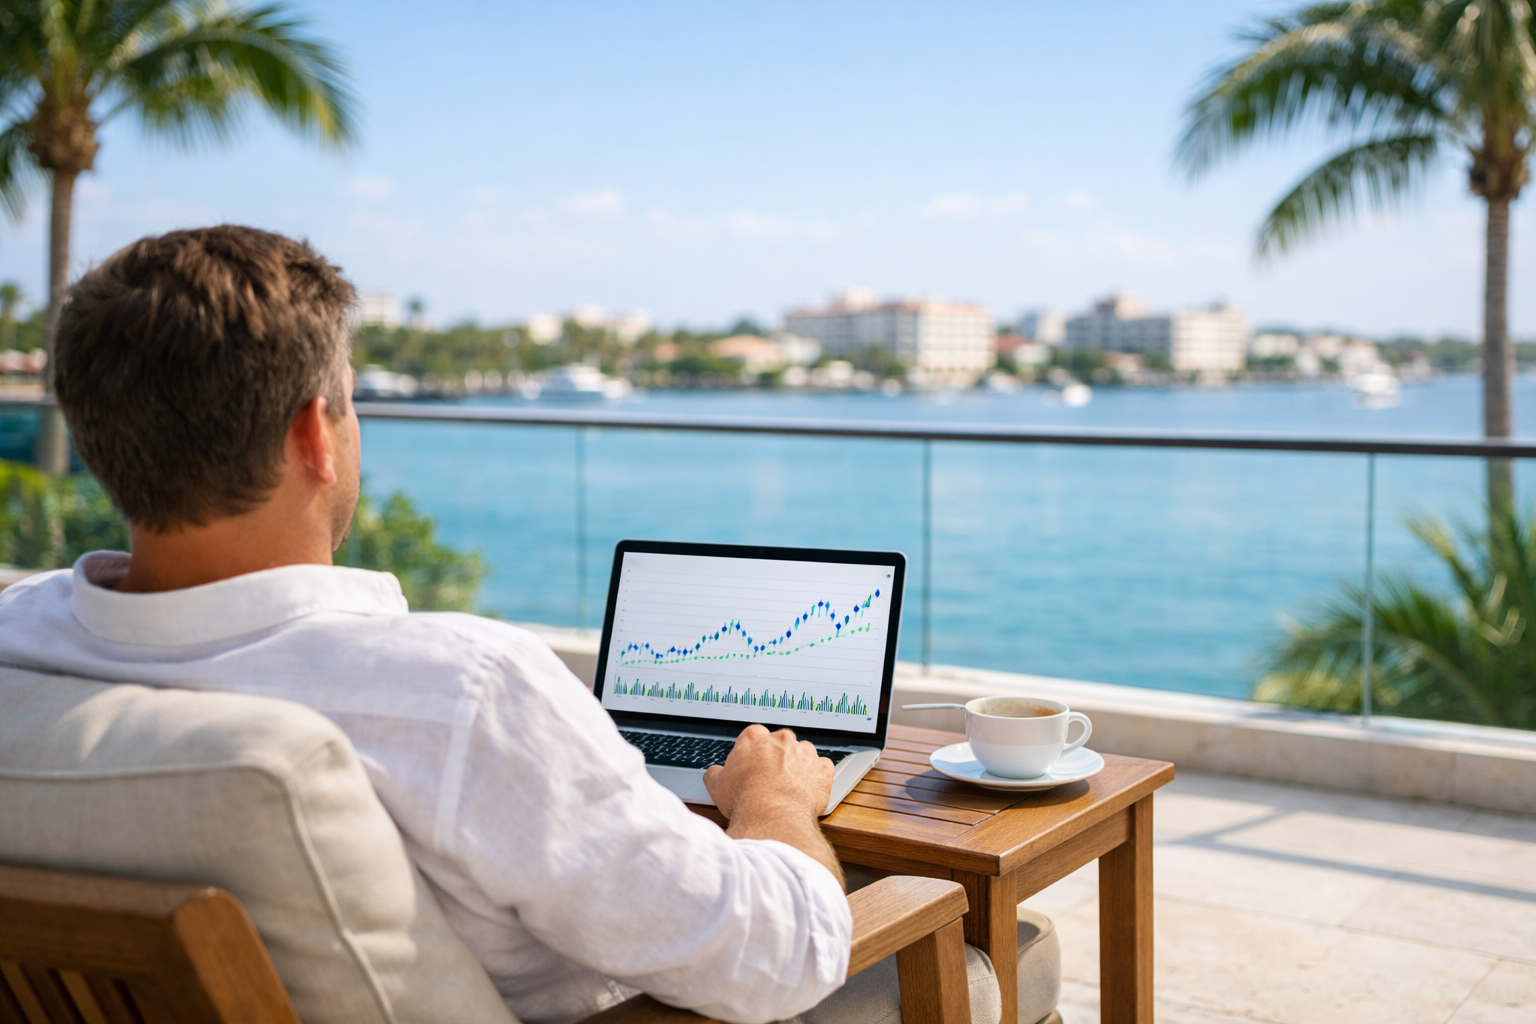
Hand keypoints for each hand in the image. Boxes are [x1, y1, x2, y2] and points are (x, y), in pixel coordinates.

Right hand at [703, 724, 834, 819]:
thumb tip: (714, 773)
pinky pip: (823, 768)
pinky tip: (808, 790)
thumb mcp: (717, 786)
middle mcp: (782, 740)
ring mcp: (805, 753)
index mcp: (755, 738)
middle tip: (769, 779)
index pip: (754, 736)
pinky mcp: (822, 769)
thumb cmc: (745, 799)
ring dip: (798, 766)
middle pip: (780, 743)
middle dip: (776, 757)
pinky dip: (817, 777)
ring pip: (803, 753)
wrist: (772, 815)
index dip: (752, 754)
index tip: (751, 767)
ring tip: (789, 787)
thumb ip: (715, 773)